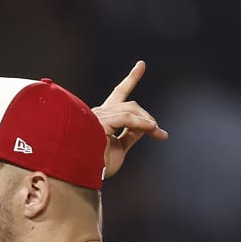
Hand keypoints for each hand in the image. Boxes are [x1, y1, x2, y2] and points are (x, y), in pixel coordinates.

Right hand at [93, 60, 166, 178]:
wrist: (80, 176)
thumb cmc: (95, 166)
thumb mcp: (119, 148)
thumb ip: (130, 136)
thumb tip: (145, 127)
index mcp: (101, 118)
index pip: (119, 94)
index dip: (131, 79)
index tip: (141, 65)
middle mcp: (97, 113)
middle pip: (129, 105)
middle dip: (146, 117)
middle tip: (160, 133)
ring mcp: (97, 116)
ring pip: (130, 110)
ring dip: (148, 123)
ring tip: (159, 134)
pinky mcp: (99, 121)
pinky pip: (126, 118)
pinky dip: (142, 124)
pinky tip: (152, 130)